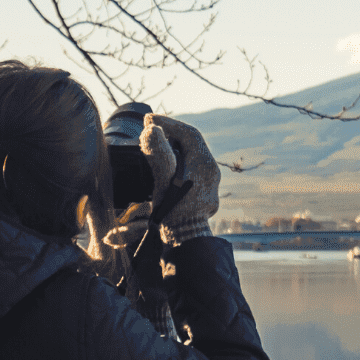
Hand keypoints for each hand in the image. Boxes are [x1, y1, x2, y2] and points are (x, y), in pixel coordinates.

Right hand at [140, 114, 221, 244]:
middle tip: (149, 128)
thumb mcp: (163, 182)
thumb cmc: (174, 212)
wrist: (186, 241)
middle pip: (191, 142)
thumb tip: (152, 130)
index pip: (189, 133)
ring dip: (173, 145)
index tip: (149, 119)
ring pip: (192, 154)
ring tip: (153, 141)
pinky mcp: (203, 190)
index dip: (169, 123)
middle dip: (170, 132)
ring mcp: (209, 181)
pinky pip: (191, 166)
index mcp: (204, 164)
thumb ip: (158, 155)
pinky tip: (163, 161)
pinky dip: (176, 158)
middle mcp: (211, 170)